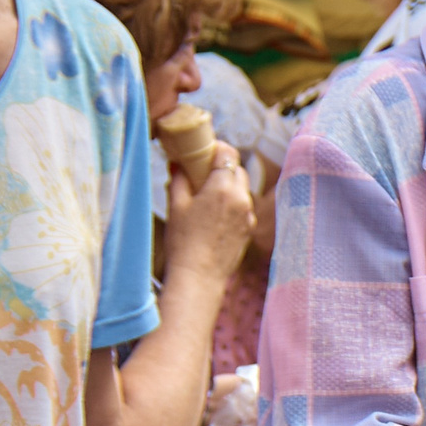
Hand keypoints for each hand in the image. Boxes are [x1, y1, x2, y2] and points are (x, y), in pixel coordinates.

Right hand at [163, 145, 253, 283]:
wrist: (199, 276)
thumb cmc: (183, 240)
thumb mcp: (176, 205)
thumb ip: (179, 178)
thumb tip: (179, 162)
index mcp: (223, 188)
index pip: (228, 154)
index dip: (216, 149)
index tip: (204, 152)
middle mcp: (242, 199)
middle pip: (238, 170)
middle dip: (223, 167)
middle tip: (203, 172)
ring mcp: (249, 215)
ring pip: (242, 189)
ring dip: (229, 186)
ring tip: (208, 195)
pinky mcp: (249, 229)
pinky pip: (243, 207)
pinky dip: (233, 204)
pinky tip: (215, 214)